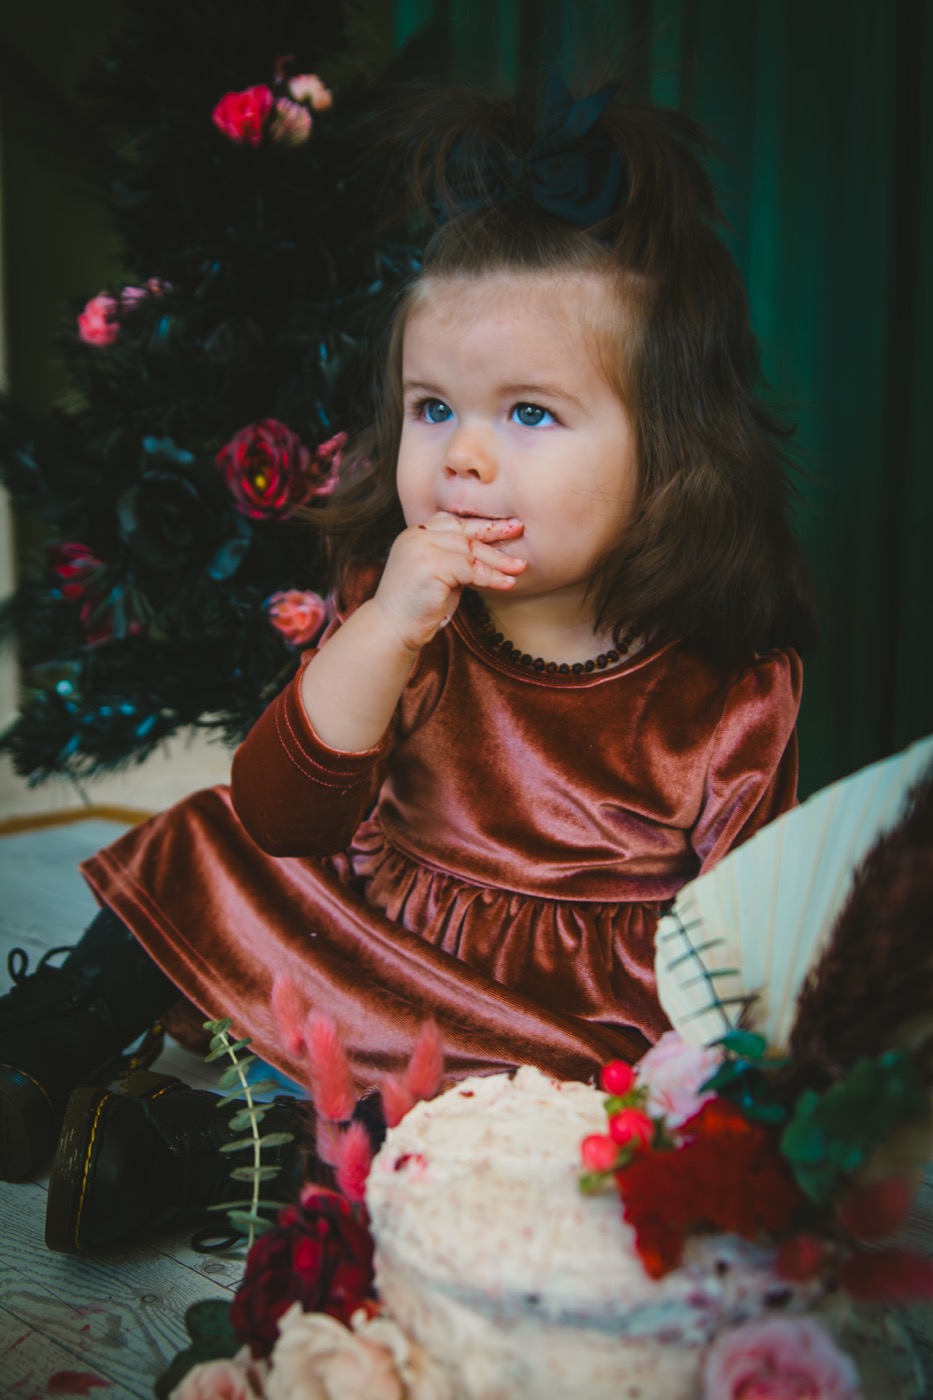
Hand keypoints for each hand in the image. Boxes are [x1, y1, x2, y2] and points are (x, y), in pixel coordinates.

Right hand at [373, 512, 525, 651]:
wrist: (393, 629)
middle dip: (495, 532)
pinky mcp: (429, 565)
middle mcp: (416, 536)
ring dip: (498, 560)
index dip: (481, 524)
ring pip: (470, 550)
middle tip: (520, 531)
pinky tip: (507, 583)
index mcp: (415, 534)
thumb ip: (456, 560)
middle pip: (464, 531)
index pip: (453, 522)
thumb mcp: (439, 575)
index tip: (506, 525)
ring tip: (520, 567)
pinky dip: (492, 577)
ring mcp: (421, 548)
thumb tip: (491, 554)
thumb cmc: (418, 606)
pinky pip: (470, 569)